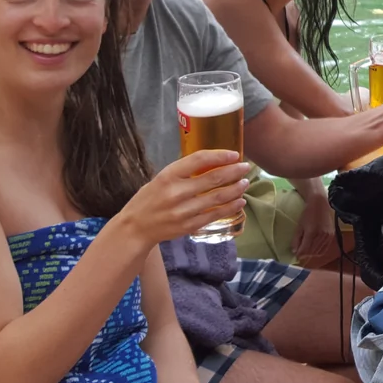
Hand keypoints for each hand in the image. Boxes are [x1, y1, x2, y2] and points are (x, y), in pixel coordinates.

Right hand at [115, 151, 250, 246]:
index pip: (199, 159)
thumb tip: (214, 162)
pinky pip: (215, 214)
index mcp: (168, 175)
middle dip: (234, 171)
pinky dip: (230, 207)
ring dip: (236, 189)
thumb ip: (184, 171)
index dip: (220, 155)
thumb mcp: (162, 178)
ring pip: (218, 197)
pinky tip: (239, 201)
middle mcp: (176, 192)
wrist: (136, 227)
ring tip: (245, 182)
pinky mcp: (189, 226)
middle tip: (246, 167)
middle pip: (213, 178)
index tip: (234, 154)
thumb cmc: (149, 199)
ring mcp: (184, 211)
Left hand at [292, 191, 338, 268]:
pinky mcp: (332, 236)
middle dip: (305, 255)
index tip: (295, 255)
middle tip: (300, 253)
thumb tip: (294, 251)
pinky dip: (319, 251)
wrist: (320, 204)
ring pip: (319, 252)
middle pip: (312, 252)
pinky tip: (314, 249)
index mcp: (312, 232)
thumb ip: (296, 239)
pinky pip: (325, 248)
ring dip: (312, 254)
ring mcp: (328, 236)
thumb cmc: (308, 213)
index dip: (299, 254)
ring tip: (306, 251)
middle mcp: (321, 235)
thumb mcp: (299, 226)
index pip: (305, 250)